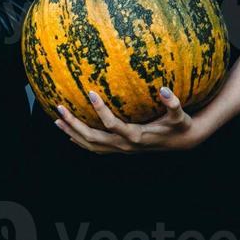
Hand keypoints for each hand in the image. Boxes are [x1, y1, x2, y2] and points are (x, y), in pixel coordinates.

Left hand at [51, 87, 206, 152]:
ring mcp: (121, 150)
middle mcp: (125, 146)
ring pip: (90, 145)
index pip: (113, 125)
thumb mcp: (180, 115)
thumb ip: (173, 103)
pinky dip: (80, 141)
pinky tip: (69, 133)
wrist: (182, 142)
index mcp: (136, 136)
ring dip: (72, 133)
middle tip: (59, 108)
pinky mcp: (119, 150)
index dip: (100, 110)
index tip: (90, 92)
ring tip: (56, 120)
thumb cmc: (179, 125)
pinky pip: (95, 148)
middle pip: (93, 138)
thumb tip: (165, 89)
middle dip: (74, 124)